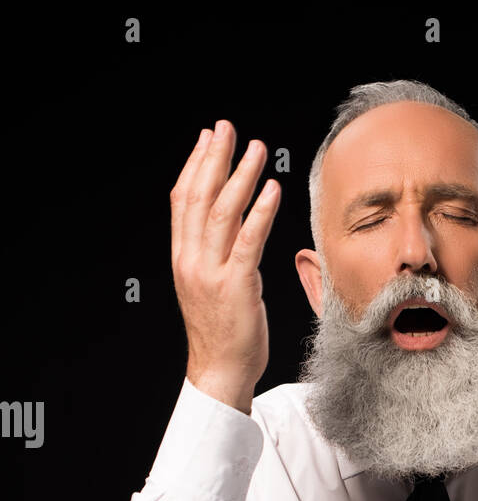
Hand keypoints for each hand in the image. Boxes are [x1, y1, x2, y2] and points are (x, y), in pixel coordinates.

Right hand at [170, 120, 280, 411]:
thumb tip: (230, 220)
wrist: (220, 372)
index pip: (183, 200)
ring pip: (221, 212)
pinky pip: (247, 241)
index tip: (208, 139)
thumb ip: (215, 252)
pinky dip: (260, 211)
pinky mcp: (236, 286)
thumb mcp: (211, 285)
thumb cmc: (222, 334)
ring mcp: (211, 273)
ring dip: (240, 176)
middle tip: (228, 128)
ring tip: (256, 149)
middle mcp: (191, 261)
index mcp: (182, 258)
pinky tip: (271, 189)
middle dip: (214, 158)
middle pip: (198, 197)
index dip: (195, 165)